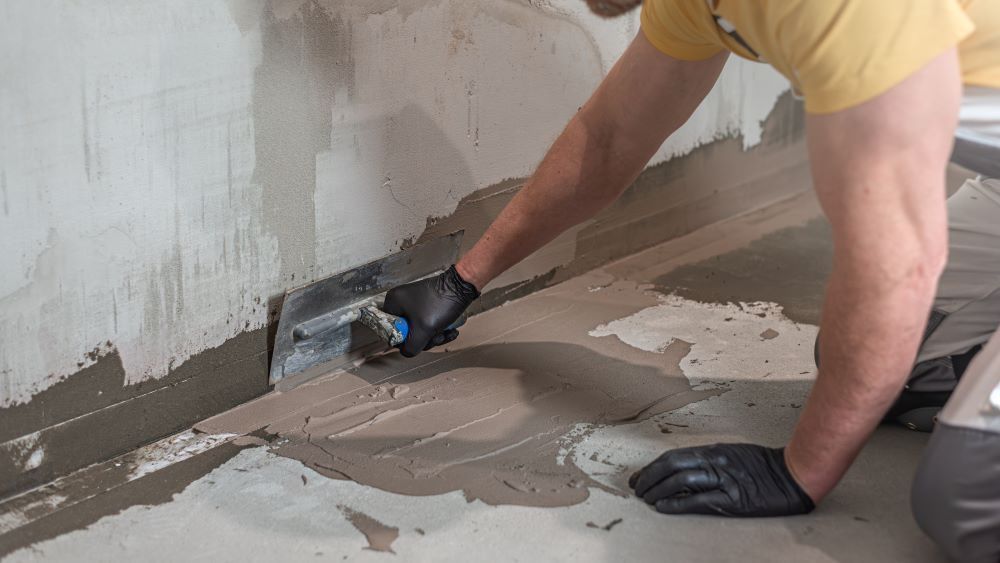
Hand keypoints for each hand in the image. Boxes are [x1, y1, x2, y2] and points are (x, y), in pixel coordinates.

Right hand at [382, 265, 479, 356]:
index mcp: (393, 302)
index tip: (421, 338)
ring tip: (445, 331)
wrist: (463, 286)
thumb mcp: (423, 330)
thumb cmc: (442, 301)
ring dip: (435, 335)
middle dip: (425, 338)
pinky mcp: (427, 305)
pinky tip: (450, 330)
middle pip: (407, 332)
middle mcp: (401, 301)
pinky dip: (439, 329)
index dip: (407, 340)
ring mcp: (415, 303)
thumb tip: (408, 352)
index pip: (392, 331)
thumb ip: (411, 347)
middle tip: (436, 334)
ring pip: (420, 330)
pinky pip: (429, 324)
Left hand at [629, 443, 814, 516]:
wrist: (794, 475)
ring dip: (658, 489)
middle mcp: (715, 461)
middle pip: (672, 464)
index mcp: (714, 451)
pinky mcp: (733, 498)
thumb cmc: (765, 467)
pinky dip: (677, 502)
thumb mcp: (733, 456)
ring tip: (645, 498)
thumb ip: (710, 461)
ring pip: (681, 479)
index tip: (639, 477)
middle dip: (649, 476)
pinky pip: (699, 499)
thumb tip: (684, 471)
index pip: (674, 456)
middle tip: (636, 488)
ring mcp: (724, 479)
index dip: (652, 466)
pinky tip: (663, 507)